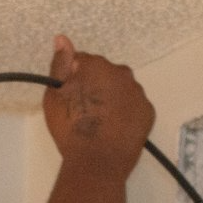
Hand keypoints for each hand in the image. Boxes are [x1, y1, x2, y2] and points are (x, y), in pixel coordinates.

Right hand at [42, 35, 154, 176]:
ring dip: (111, 98)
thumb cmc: (71, 130)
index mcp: (97, 66)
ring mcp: (138, 93)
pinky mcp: (148, 112)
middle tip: (83, 112)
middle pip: (104, 74)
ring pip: (121, 89)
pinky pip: (134, 105)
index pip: (81, 62)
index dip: (73, 79)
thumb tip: (62, 38)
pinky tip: (114, 127)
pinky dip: (125, 112)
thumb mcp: (54, 97)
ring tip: (100, 122)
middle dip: (94, 87)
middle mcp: (122, 73)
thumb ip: (59, 66)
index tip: (69, 97)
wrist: (97, 164)